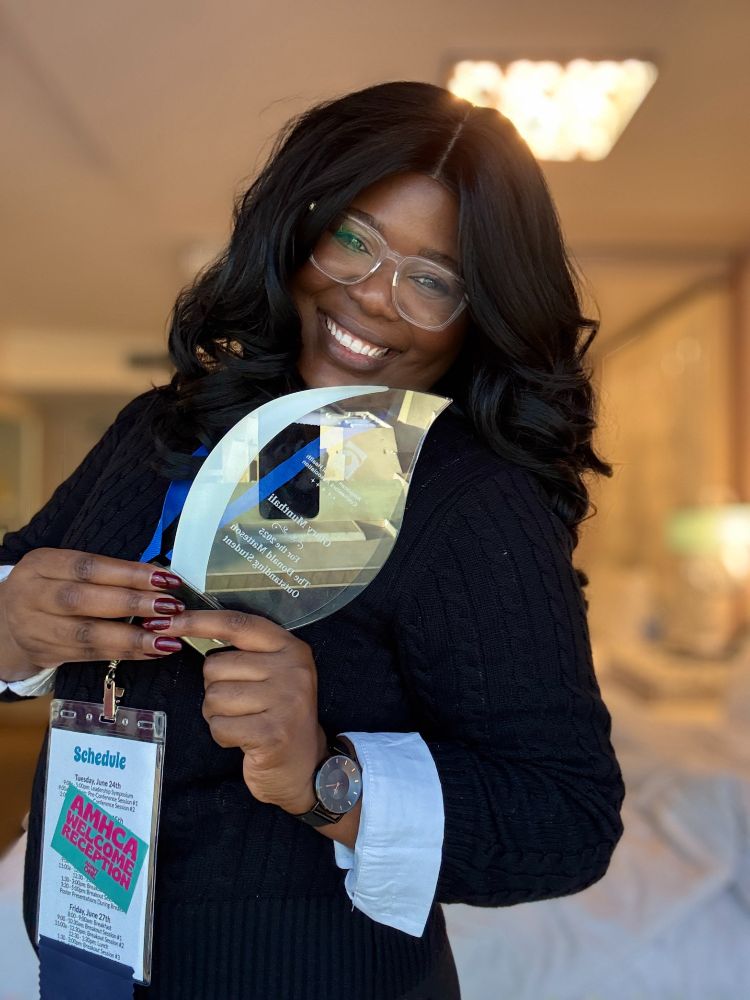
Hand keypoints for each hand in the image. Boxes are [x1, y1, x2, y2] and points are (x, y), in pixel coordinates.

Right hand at [0, 548, 185, 678]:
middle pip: (83, 600)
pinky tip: (151, 650)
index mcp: (41, 564)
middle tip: (170, 607)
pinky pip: (90, 655)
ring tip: (167, 638)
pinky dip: (124, 653)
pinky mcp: (45, 654)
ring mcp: (35, 628)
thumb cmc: (50, 588)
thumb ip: (104, 572)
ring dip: (132, 637)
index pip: (88, 566)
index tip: (165, 579)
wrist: (4, 623)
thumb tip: (158, 577)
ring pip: (87, 634)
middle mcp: (32, 595)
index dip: (128, 573)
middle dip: (132, 604)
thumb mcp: (65, 569)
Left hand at [150, 609, 326, 813]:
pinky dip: (223, 735)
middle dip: (215, 688)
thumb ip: (244, 652)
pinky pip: (219, 726)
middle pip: (216, 665)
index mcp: (291, 648)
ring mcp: (285, 701)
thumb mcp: (273, 675)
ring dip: (218, 714)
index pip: (237, 624)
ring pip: (214, 696)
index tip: (166, 622)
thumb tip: (188, 628)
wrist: (305, 767)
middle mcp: (292, 670)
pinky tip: (244, 739)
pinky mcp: (272, 733)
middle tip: (242, 705)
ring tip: (244, 721)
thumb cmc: (277, 717)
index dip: (198, 620)